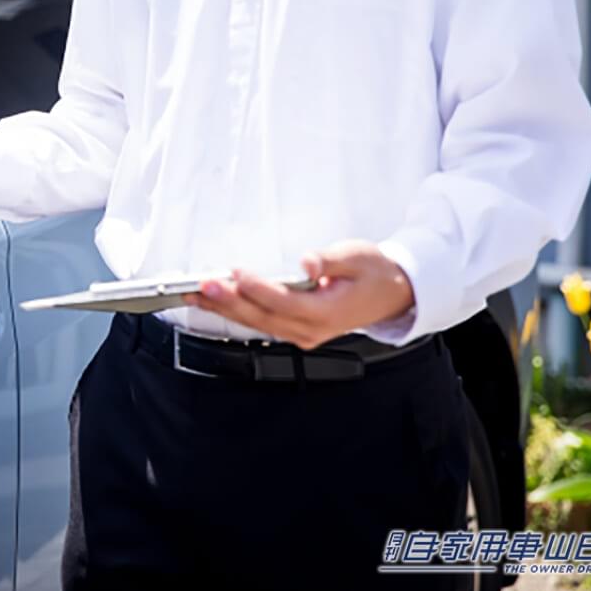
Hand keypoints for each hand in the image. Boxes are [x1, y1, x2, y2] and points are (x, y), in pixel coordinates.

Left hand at [183, 240, 414, 348]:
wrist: (393, 293)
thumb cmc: (375, 273)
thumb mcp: (357, 256)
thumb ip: (329, 260)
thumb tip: (308, 262)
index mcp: (329, 311)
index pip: (284, 301)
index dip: (258, 288)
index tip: (235, 273)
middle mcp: (313, 329)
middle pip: (263, 317)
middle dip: (229, 301)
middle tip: (202, 286)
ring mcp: (303, 333)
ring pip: (257, 323)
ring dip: (226, 308)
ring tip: (197, 294)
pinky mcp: (296, 330)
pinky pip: (261, 324)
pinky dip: (237, 312)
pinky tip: (216, 302)